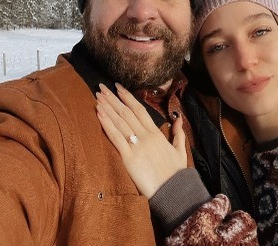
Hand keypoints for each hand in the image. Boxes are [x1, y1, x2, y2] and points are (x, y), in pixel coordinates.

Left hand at [95, 83, 186, 198]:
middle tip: (101, 87)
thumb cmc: (176, 173)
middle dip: (113, 98)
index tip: (118, 87)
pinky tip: (99, 113)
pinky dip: (106, 123)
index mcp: (156, 133)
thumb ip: (178, 133)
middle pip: (126, 112)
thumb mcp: (180, 150)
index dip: (127, 97)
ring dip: (107, 107)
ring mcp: (136, 145)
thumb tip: (177, 118)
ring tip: (98, 96)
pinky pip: (115, 137)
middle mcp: (145, 135)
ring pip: (119, 121)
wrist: (174, 190)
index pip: (139, 109)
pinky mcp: (128, 157)